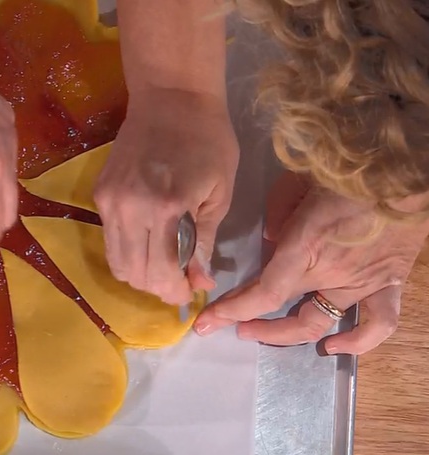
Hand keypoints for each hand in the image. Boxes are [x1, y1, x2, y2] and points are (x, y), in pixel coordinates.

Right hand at [93, 89, 238, 303]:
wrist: (171, 97)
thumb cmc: (208, 140)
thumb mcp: (219, 193)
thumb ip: (204, 241)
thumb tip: (201, 281)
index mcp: (166, 208)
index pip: (161, 272)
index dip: (175, 291)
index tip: (190, 291)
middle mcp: (129, 209)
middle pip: (134, 273)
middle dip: (157, 287)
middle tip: (178, 283)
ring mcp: (109, 201)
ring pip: (116, 261)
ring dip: (139, 273)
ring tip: (162, 267)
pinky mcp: (99, 193)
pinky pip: (109, 238)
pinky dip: (127, 251)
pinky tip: (148, 243)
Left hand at [195, 172, 428, 354]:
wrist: (406, 169)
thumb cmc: (348, 169)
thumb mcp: (297, 180)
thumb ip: (277, 212)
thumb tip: (270, 241)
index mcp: (305, 246)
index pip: (264, 293)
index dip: (233, 310)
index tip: (208, 320)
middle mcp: (331, 272)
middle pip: (282, 308)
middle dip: (247, 319)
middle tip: (228, 323)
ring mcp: (361, 282)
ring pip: (320, 322)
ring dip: (286, 335)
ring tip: (263, 334)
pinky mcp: (389, 282)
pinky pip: (379, 323)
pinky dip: (358, 341)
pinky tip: (335, 346)